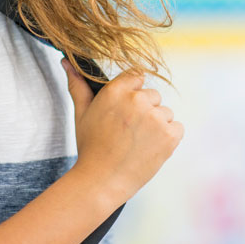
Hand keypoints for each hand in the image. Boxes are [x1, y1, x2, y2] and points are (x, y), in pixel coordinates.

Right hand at [62, 59, 183, 203]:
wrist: (102, 182)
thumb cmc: (91, 147)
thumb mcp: (81, 113)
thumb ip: (78, 85)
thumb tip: (66, 61)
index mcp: (116, 91)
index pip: (137, 75)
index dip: (133, 92)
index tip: (128, 109)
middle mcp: (137, 100)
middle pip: (152, 95)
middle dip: (144, 110)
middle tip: (128, 131)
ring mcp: (155, 118)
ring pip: (165, 112)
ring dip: (156, 125)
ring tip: (137, 142)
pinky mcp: (170, 135)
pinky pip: (177, 127)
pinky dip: (168, 137)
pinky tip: (150, 148)